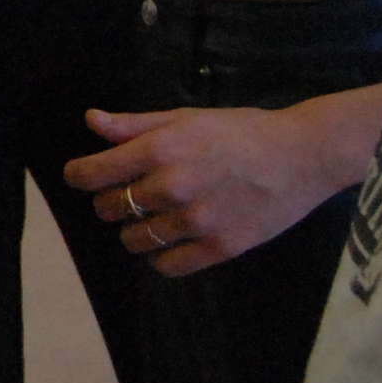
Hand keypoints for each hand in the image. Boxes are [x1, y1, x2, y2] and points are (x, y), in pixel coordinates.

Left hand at [62, 102, 359, 278]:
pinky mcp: (219, 248)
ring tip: (155, 214)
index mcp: (161, 149)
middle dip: (111, 200)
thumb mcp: (186, 117)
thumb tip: (91, 121)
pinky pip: (166, 265)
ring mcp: (196, 221)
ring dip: (135, 228)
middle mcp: (173, 186)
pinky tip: (172, 237)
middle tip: (130, 192)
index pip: (93, 174)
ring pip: (134, 240)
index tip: (81, 176)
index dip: (79, 175)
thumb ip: (135, 124)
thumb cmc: (243, 131)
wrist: (302, 156)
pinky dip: (161, 255)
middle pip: (110, 209)